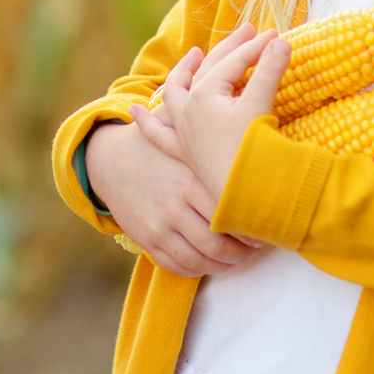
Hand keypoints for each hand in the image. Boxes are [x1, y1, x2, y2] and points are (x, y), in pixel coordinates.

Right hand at [83, 118, 262, 277]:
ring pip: (199, 260)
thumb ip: (213, 131)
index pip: (228, 214)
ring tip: (238, 260)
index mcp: (188, 180)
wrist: (110, 160)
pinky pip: (176, 266)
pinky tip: (211, 263)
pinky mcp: (146, 240)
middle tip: (256, 249)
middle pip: (217, 244)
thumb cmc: (157, 144)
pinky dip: (198, 270)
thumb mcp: (182, 132)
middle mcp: (174, 206)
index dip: (250, 227)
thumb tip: (252, 102)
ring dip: (223, 266)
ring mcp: (158, 226)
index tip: (264, 227)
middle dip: (242, 253)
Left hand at [159, 22, 290, 200]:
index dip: (256, 48)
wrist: (243, 198)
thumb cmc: (251, 151)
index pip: (233, 63)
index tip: (276, 35)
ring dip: (183, 73)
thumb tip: (281, 40)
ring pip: (175, 95)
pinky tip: (134, 111)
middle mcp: (186, 110)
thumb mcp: (259, 106)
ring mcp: (183, 132)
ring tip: (194, 56)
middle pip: (206, 70)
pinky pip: (158, 134)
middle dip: (229, 49)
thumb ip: (269, 71)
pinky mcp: (184, 154)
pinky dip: (147, 121)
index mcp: (203, 95)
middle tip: (248, 31)